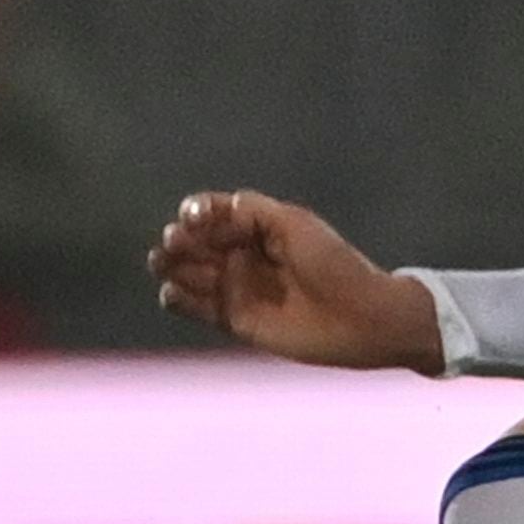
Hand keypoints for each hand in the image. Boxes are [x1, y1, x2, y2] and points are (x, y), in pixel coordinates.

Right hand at [149, 190, 441, 369]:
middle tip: (173, 241)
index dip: (198, 211)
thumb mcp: (297, 225)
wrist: (359, 318)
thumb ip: (256, 211)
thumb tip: (223, 203)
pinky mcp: (235, 320)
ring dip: (171, 266)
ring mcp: (238, 287)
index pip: (216, 213)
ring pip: (190, 273)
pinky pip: (196, 307)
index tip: (192, 216)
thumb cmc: (334, 265)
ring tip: (163, 263)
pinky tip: (171, 292)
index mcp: (259, 227)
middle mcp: (244, 255)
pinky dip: (177, 299)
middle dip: (179, 238)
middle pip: (197, 242)